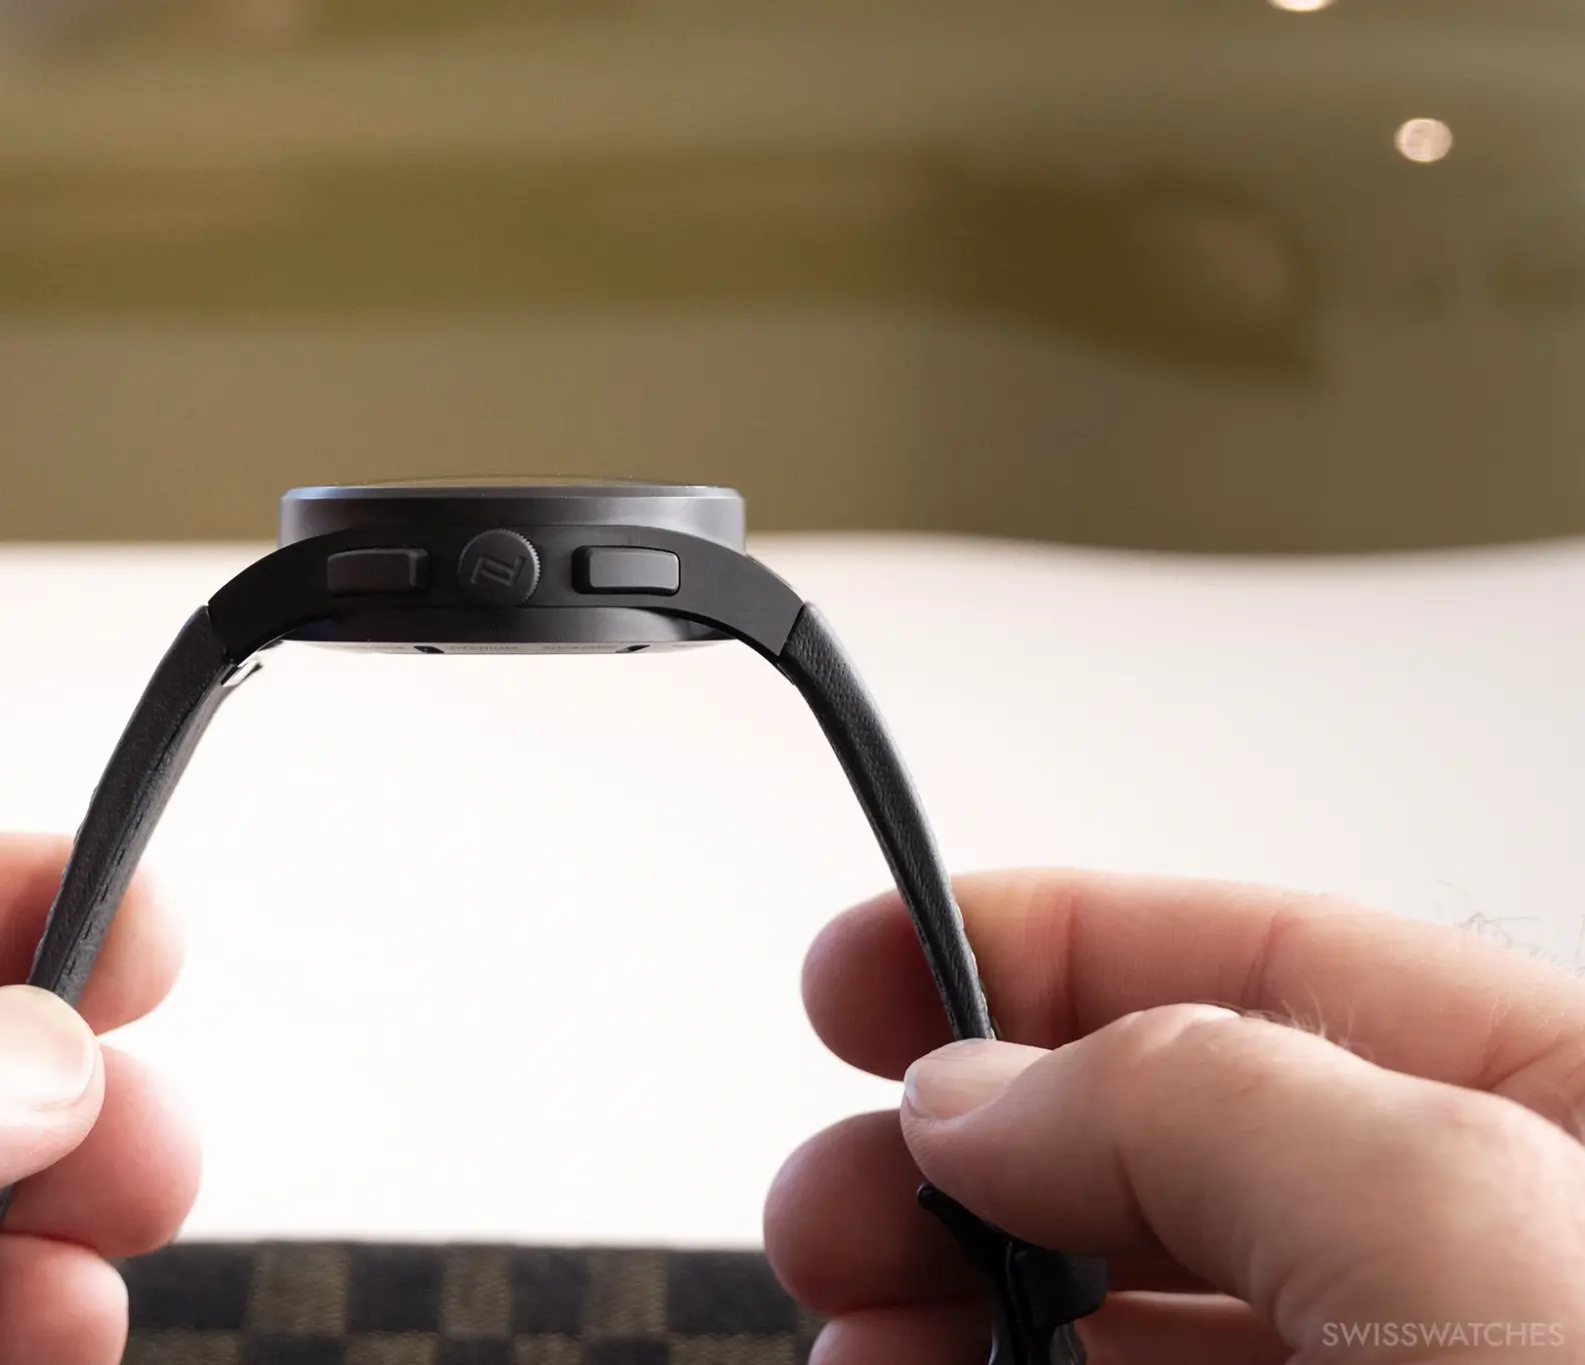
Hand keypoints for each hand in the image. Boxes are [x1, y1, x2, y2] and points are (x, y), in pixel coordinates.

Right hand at [766, 871, 1584, 1361]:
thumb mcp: (1467, 1234)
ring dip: (956, 1289)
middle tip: (840, 1187)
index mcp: (1578, 1119)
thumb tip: (979, 1093)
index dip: (1046, 940)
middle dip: (966, 1144)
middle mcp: (1491, 1260)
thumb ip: (1210, 1105)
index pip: (1277, 963)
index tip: (867, 963)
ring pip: (1131, 1297)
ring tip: (854, 1319)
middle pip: (1169, 1136)